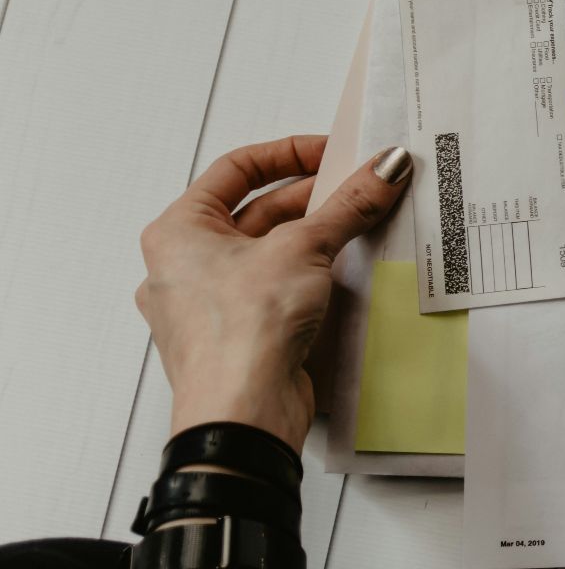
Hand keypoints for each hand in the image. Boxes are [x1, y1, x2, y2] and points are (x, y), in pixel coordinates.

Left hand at [136, 136, 411, 449]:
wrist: (242, 415)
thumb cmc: (239, 336)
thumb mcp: (304, 248)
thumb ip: (348, 205)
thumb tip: (382, 170)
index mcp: (177, 231)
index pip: (236, 169)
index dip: (289, 154)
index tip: (333, 153)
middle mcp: (185, 266)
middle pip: (257, 212)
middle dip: (313, 199)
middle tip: (360, 189)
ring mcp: (211, 305)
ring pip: (269, 254)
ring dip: (315, 238)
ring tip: (359, 226)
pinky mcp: (240, 337)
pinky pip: (277, 291)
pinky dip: (310, 276)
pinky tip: (343, 274)